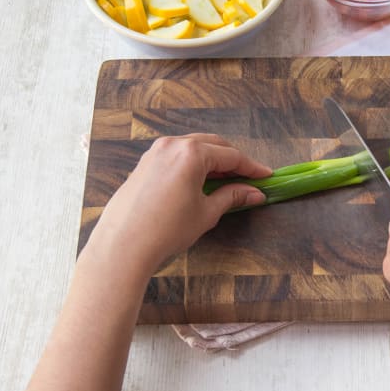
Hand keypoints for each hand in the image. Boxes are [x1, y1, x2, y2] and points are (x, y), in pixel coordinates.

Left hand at [88, 133, 270, 274]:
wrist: (123, 246)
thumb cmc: (167, 230)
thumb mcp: (206, 213)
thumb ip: (232, 196)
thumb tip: (255, 193)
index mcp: (192, 153)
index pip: (231, 156)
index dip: (251, 167)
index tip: (266, 176)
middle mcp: (173, 144)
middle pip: (212, 146)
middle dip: (232, 161)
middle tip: (248, 179)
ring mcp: (155, 152)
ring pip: (192, 148)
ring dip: (212, 161)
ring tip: (226, 181)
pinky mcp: (143, 164)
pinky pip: (175, 156)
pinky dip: (192, 164)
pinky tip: (199, 182)